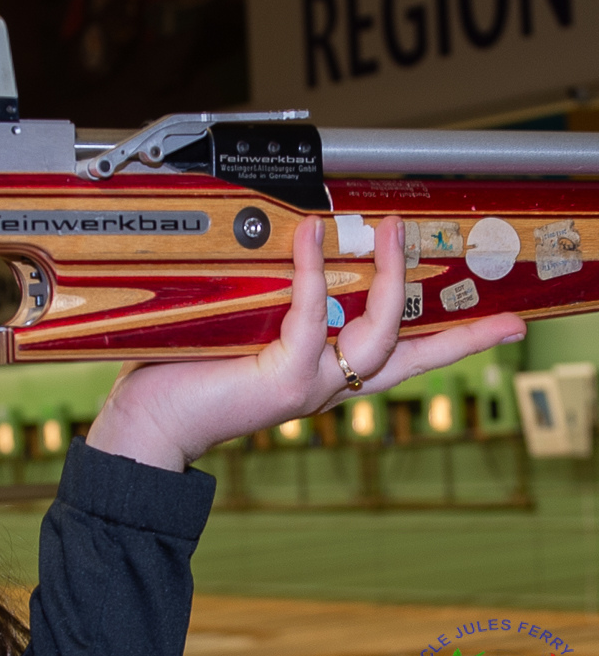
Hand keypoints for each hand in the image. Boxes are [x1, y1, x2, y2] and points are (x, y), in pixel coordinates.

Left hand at [87, 215, 525, 470]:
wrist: (149, 423)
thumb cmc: (185, 375)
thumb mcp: (243, 332)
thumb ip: (275, 303)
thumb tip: (291, 246)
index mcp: (324, 374)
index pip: (402, 355)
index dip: (456, 339)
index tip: (505, 323)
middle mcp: (327, 385)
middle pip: (411, 350)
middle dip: (457, 319)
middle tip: (472, 273)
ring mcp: (311, 386)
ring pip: (378, 334)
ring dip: (387, 278)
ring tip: (391, 232)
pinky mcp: (283, 380)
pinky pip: (311, 317)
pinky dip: (313, 273)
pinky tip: (310, 238)